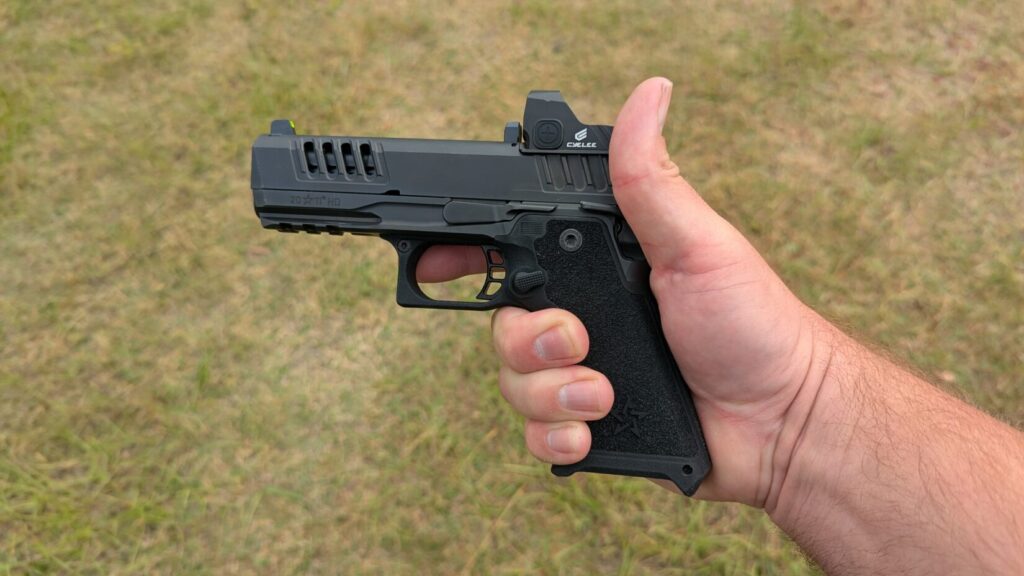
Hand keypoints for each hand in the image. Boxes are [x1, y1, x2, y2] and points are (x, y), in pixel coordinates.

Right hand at [418, 78, 829, 506]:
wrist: (779, 421)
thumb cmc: (750, 323)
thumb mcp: (695, 244)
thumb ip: (650, 180)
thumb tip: (649, 94)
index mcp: (598, 268)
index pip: (516, 251)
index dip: (469, 254)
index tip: (438, 264)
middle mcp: (584, 318)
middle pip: (502, 323)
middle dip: (526, 339)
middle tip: (577, 341)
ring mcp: (582, 374)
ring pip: (512, 382)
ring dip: (550, 391)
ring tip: (600, 393)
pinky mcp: (589, 424)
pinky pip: (537, 433)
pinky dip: (559, 434)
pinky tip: (593, 428)